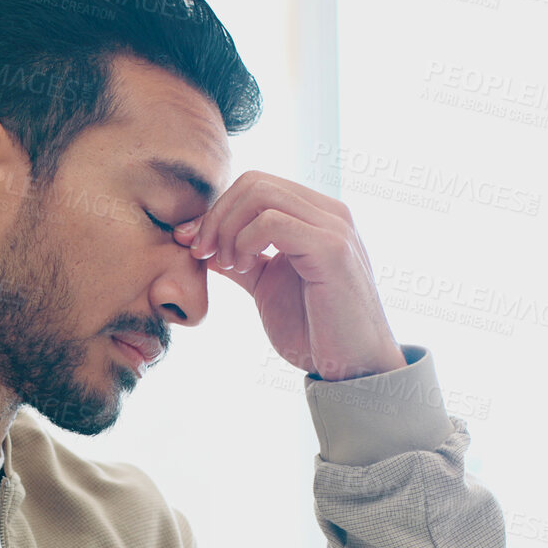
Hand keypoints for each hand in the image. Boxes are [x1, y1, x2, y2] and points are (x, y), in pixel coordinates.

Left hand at [173, 172, 404, 381]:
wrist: (352, 366)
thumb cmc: (313, 329)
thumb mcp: (265, 286)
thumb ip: (239, 258)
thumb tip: (198, 240)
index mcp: (315, 215)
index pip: (255, 184)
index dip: (217, 212)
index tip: (195, 247)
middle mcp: (329, 211)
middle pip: (253, 181)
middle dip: (216, 217)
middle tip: (204, 256)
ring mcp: (334, 226)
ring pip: (261, 194)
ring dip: (229, 230)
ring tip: (229, 266)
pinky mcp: (332, 248)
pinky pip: (273, 222)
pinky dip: (245, 242)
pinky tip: (245, 269)